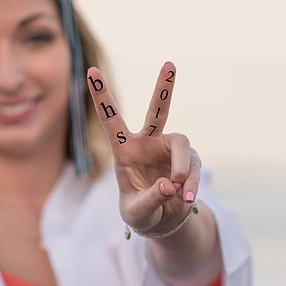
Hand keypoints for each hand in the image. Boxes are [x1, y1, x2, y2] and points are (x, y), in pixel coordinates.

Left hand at [87, 62, 199, 233]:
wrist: (162, 221)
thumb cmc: (140, 212)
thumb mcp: (138, 212)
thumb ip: (151, 199)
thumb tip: (171, 184)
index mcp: (124, 150)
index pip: (111, 120)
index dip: (101, 96)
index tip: (91, 71)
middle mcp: (148, 143)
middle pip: (157, 112)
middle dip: (164, 88)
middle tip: (170, 64)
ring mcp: (170, 150)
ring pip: (181, 145)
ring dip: (182, 168)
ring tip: (178, 190)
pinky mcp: (189, 161)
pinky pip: (193, 169)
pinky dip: (192, 185)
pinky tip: (187, 199)